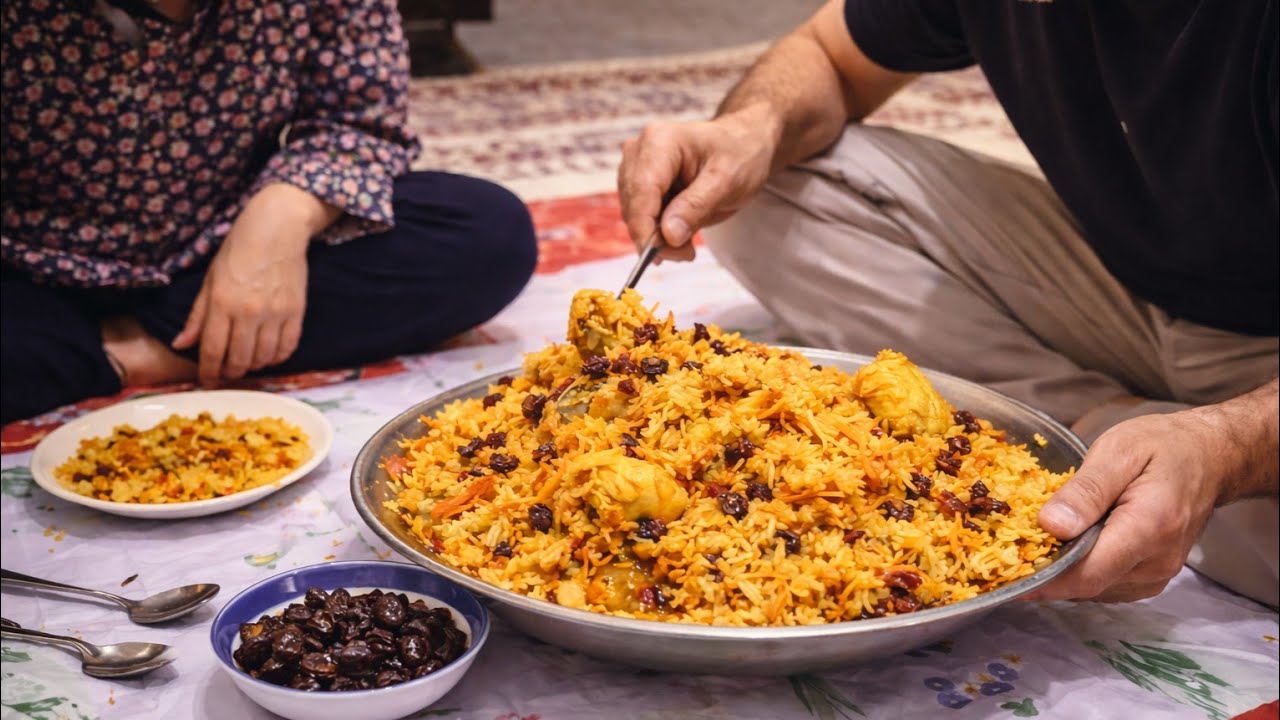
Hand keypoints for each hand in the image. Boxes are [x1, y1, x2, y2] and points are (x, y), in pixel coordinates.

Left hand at [172, 183, 336, 383]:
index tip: (207, 381)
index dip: (208, 371)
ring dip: (253, 366)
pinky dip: (277, 357)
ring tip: (247, 362)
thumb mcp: (210, 279)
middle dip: (230, 372)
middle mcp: (249, 312)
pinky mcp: (297, 312)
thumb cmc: (239, 249)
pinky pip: (288, 347)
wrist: (278, 228)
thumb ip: (198, 315)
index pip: (213, 350)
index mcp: (222, 302)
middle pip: (239, 359)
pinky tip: (268, 354)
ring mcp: (276, 313)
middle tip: (226, 373)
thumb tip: (181, 343)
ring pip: (264, 357)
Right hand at [617, 106, 778, 262]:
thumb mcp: (727, 181)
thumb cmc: (739, 154)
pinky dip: (657, 233)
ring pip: (634, 215)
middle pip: (633, 205)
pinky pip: (640, 216)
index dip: (643, 226)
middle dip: (654, 236)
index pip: (641, 190)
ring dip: (656, 238)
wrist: (743, 145)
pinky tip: (679, 237)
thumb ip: (696, 207)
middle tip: (686, 254)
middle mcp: (640, 151)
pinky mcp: (640, 183)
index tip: (655, 256)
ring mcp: (636, 167)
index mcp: (660, 142)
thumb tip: (668, 235)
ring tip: (687, 247)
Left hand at [1029, 377, 1279, 602]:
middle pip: (1088, 584)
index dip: (1046, 579)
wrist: (1209, 457)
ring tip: (1029, 546)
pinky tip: (1062, 548)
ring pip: (1094, 588)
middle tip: (1005, 554)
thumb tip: (1051, 526)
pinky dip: (1080, 570)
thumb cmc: (1162, 446)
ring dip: (1062, 573)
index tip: (1007, 575)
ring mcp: (1157, 574)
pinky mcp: (1152, 577)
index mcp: (1150, 528)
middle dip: (1046, 573)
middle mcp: (1157, 562)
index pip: (1090, 573)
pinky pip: (1106, 583)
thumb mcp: (1119, 451)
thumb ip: (1087, 491)